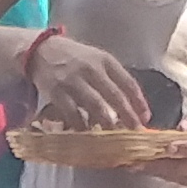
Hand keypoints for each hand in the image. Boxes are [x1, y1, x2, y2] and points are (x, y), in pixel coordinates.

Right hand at [20, 35, 157, 129]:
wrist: (41, 51)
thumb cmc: (73, 58)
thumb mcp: (95, 59)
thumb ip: (111, 78)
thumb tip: (128, 106)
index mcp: (105, 60)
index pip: (128, 82)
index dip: (139, 102)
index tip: (145, 117)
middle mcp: (91, 69)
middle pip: (115, 96)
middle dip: (128, 116)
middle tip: (135, 132)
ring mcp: (74, 81)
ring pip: (96, 107)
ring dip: (108, 124)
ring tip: (115, 137)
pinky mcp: (58, 93)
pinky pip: (73, 114)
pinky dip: (82, 126)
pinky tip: (88, 134)